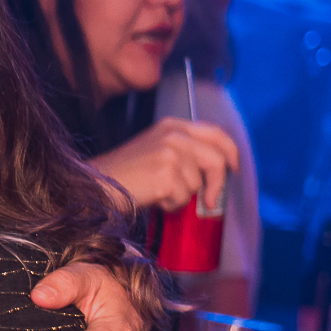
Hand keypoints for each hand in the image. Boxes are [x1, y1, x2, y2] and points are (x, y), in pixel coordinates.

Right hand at [91, 118, 239, 213]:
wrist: (97, 185)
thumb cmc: (125, 173)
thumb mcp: (156, 149)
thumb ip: (185, 151)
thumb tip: (218, 170)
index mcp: (172, 126)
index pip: (216, 133)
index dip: (230, 152)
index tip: (233, 169)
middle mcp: (173, 136)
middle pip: (216, 159)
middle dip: (217, 182)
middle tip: (210, 200)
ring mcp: (170, 154)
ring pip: (198, 183)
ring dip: (182, 195)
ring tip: (158, 192)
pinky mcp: (166, 175)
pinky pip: (183, 197)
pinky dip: (170, 204)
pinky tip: (153, 198)